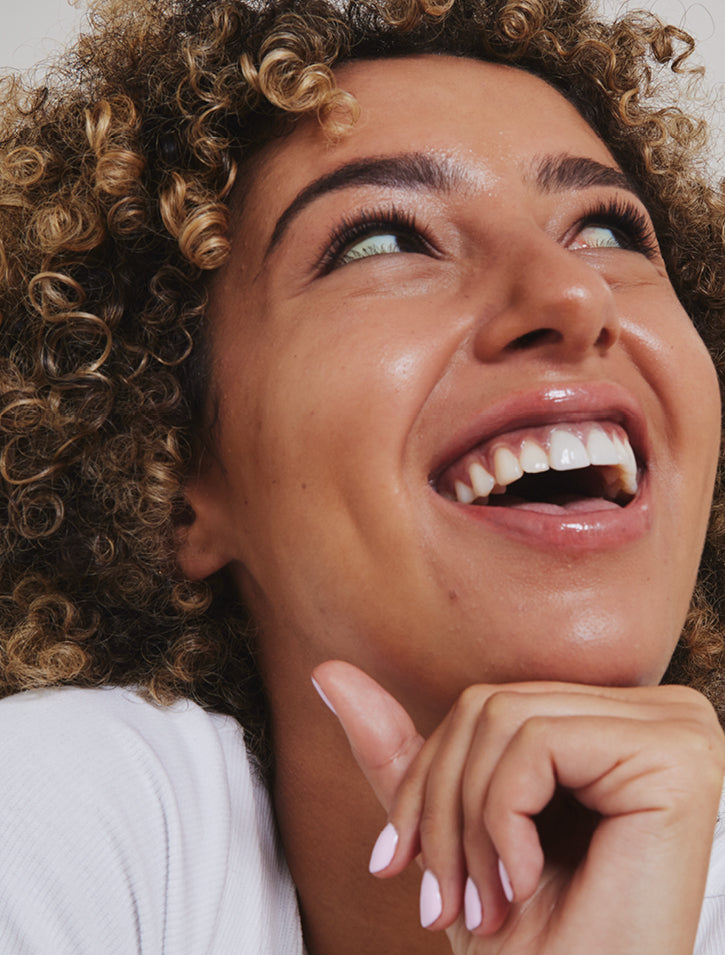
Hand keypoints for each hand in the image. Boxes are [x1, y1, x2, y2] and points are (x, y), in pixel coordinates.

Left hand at [312, 662, 724, 953]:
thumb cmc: (535, 942)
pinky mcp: (675, 755)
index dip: (429, 779)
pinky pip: (537, 744)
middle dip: (440, 807)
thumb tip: (327, 672)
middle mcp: (657, 710)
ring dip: (468, 826)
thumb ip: (402, 750)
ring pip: (503, 717)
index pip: (489, 701)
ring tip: (484, 902)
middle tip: (444, 902)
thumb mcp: (453, 834)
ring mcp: (675, 726)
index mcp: (616, 721)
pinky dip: (502, 821)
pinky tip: (525, 883)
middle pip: (491, 704)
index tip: (399, 863)